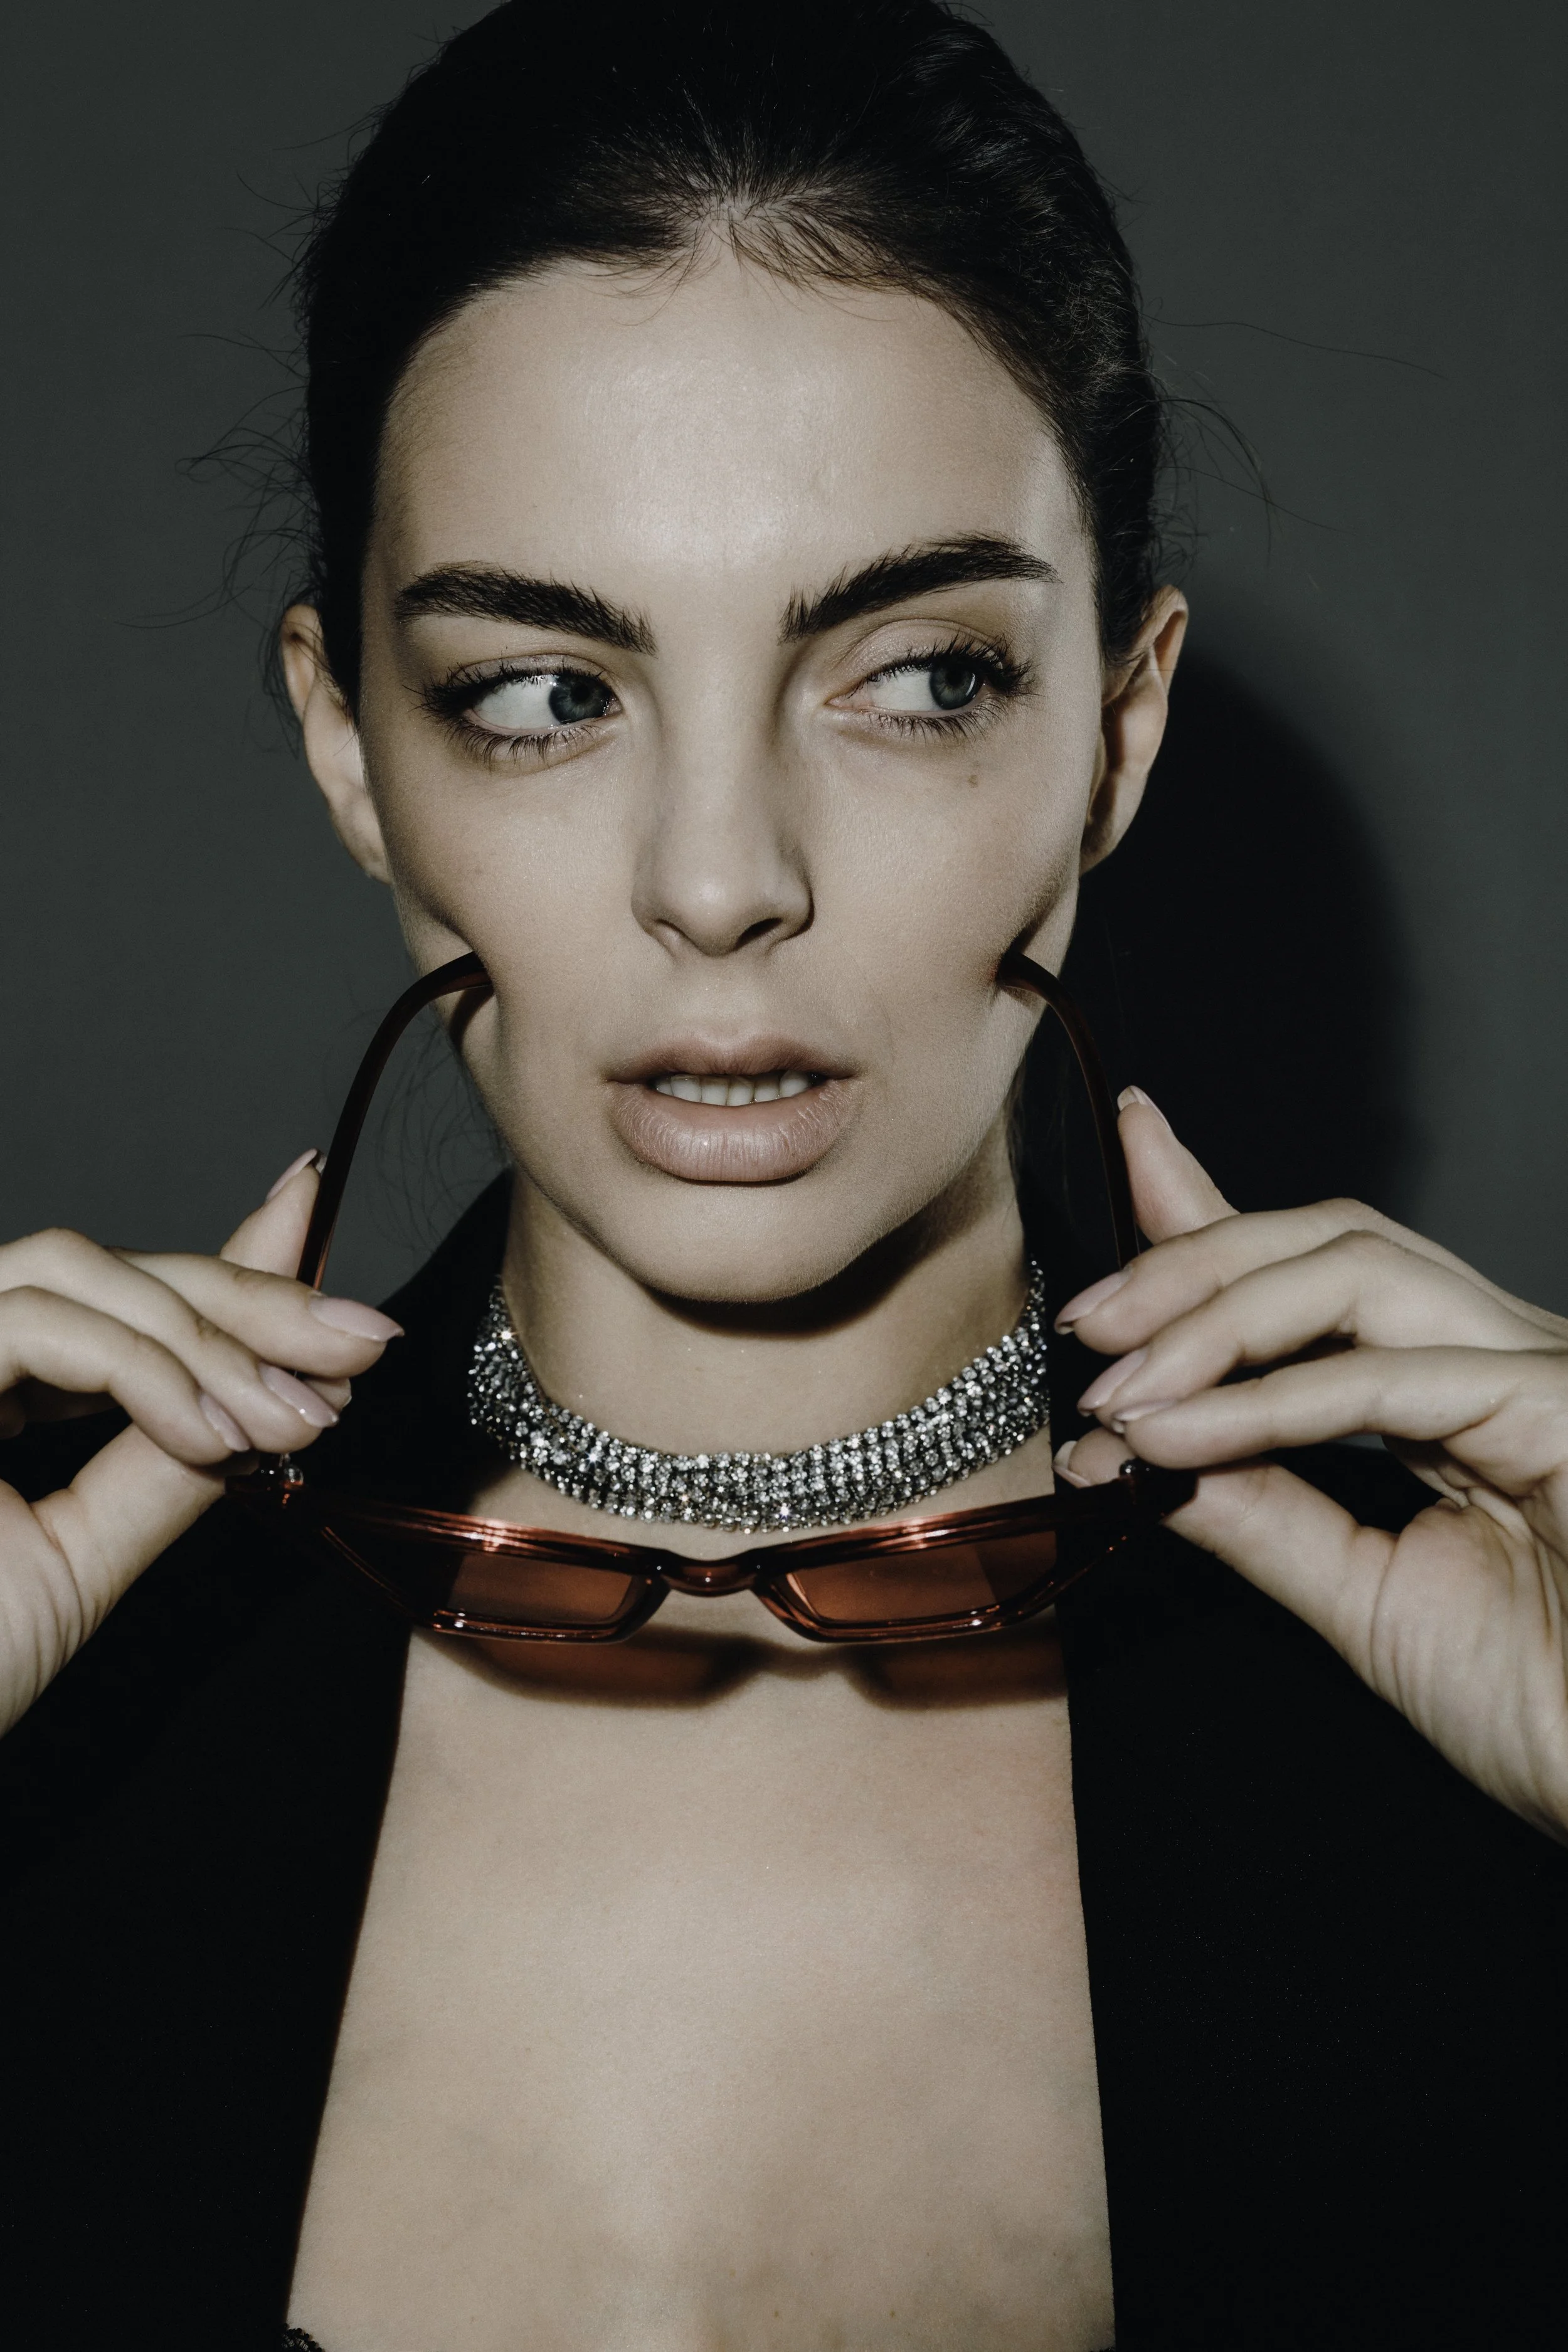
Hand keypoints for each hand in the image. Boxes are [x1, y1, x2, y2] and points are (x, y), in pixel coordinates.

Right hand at [0, 1155, 400, 1736]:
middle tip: (360, 1342)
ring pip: (72, 1270)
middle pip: (103, 1267)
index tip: (331, 1271)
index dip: (226, 1275)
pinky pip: (37, 1324)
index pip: (114, 1301)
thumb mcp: (81, 1555)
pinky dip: (143, 1369)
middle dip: (247, 1298)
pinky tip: (214, 1436)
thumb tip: (277, 1387)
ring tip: (298, 1415)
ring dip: (208, 1335)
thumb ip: (168, 1462)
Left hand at [1055, 1091, 1567, 1839]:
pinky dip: (1267, 1404)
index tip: (1130, 1141)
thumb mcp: (1366, 1602)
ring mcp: (1542, 1370)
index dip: (1221, 1204)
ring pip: (1355, 1273)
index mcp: (1464, 1391)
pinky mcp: (1561, 1407)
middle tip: (1085, 1319)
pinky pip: (1388, 1381)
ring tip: (1118, 1386)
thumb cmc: (1551, 1708)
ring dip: (1213, 1318)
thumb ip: (1261, 1516)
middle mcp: (1505, 1356)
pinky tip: (1183, 1435)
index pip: (1322, 1267)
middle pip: (1334, 1240)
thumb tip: (1131, 1454)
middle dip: (1192, 1257)